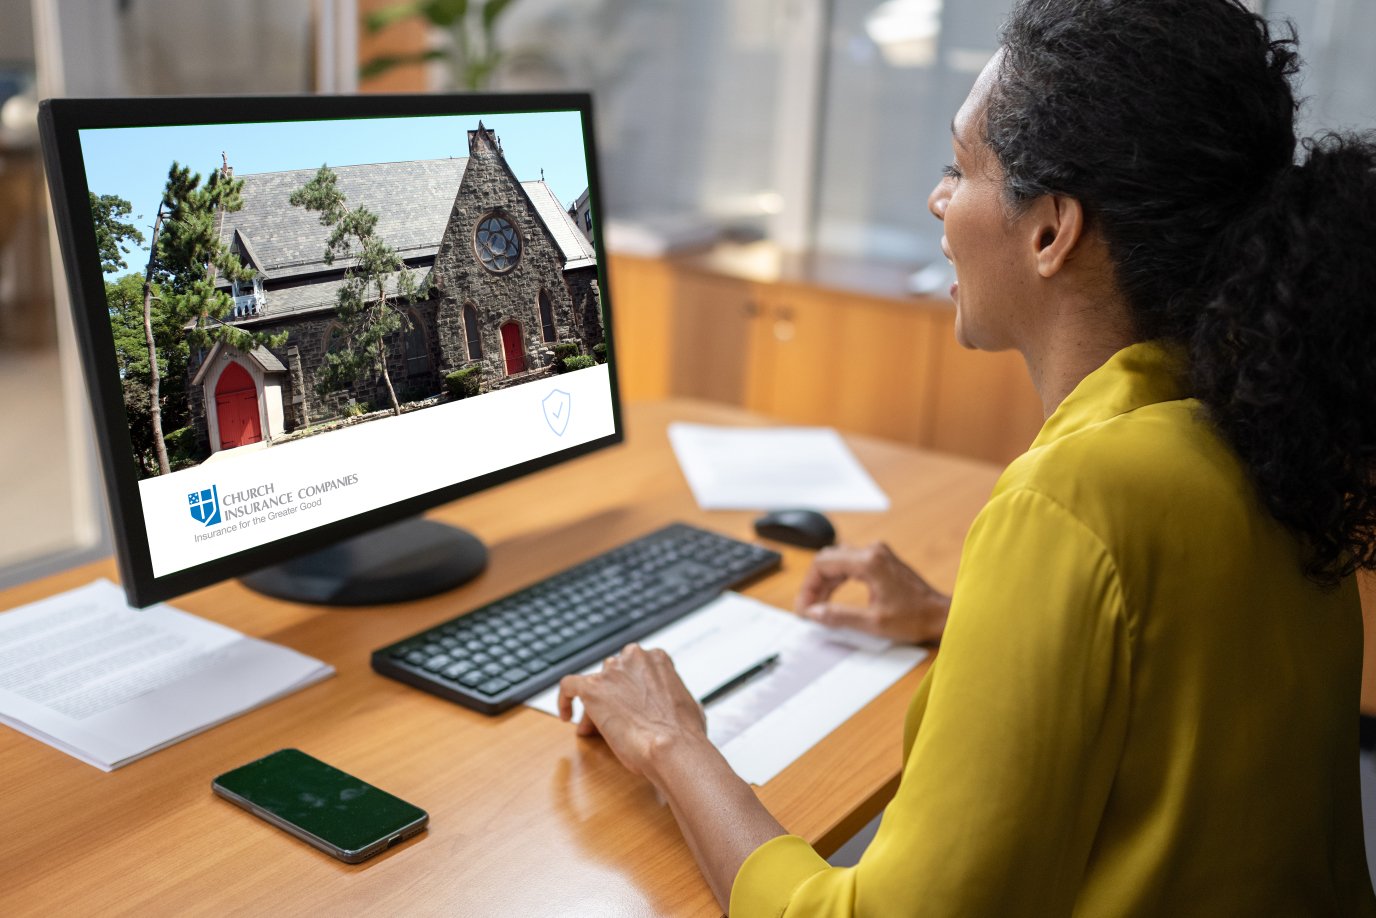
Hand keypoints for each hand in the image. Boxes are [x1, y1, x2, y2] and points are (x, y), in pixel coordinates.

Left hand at [557, 644, 708, 784]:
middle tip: (612, 723)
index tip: (628, 708)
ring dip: (593, 707)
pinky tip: (566, 716)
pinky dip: (564, 699)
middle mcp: (633, 658)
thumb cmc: (685, 734)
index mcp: (657, 659)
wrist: (672, 747)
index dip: (629, 691)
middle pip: (612, 676)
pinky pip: (568, 686)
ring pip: (594, 685)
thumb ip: (677, 699)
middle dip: (611, 699)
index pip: (634, 670)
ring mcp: (612, 671)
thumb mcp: (691, 707)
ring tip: (596, 732)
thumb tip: (679, 708)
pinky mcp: (592, 688)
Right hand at [795, 542, 950, 644]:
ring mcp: (878, 554)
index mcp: (869, 562)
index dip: (808, 587)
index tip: (805, 608)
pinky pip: (850, 564)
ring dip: (825, 582)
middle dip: (814, 585)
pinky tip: (833, 597)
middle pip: (828, 560)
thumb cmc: (916, 618)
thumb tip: (814, 613)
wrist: (941, 615)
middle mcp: (872, 552)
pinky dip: (837, 579)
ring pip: (837, 561)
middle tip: (809, 609)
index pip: (823, 564)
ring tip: (819, 606)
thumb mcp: (873, 623)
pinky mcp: (881, 560)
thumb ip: (839, 616)